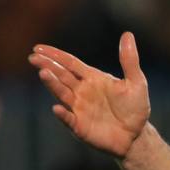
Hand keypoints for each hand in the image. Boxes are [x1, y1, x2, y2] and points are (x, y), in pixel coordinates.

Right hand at [28, 32, 150, 158]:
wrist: (137, 135)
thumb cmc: (135, 108)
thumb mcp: (136, 82)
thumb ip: (129, 60)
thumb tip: (127, 34)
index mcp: (92, 78)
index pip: (70, 63)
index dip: (55, 55)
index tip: (38, 48)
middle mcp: (82, 92)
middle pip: (62, 76)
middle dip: (47, 66)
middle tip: (33, 57)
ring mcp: (79, 109)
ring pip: (62, 94)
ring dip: (52, 84)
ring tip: (43, 73)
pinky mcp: (80, 127)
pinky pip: (70, 119)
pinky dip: (63, 115)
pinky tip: (57, 108)